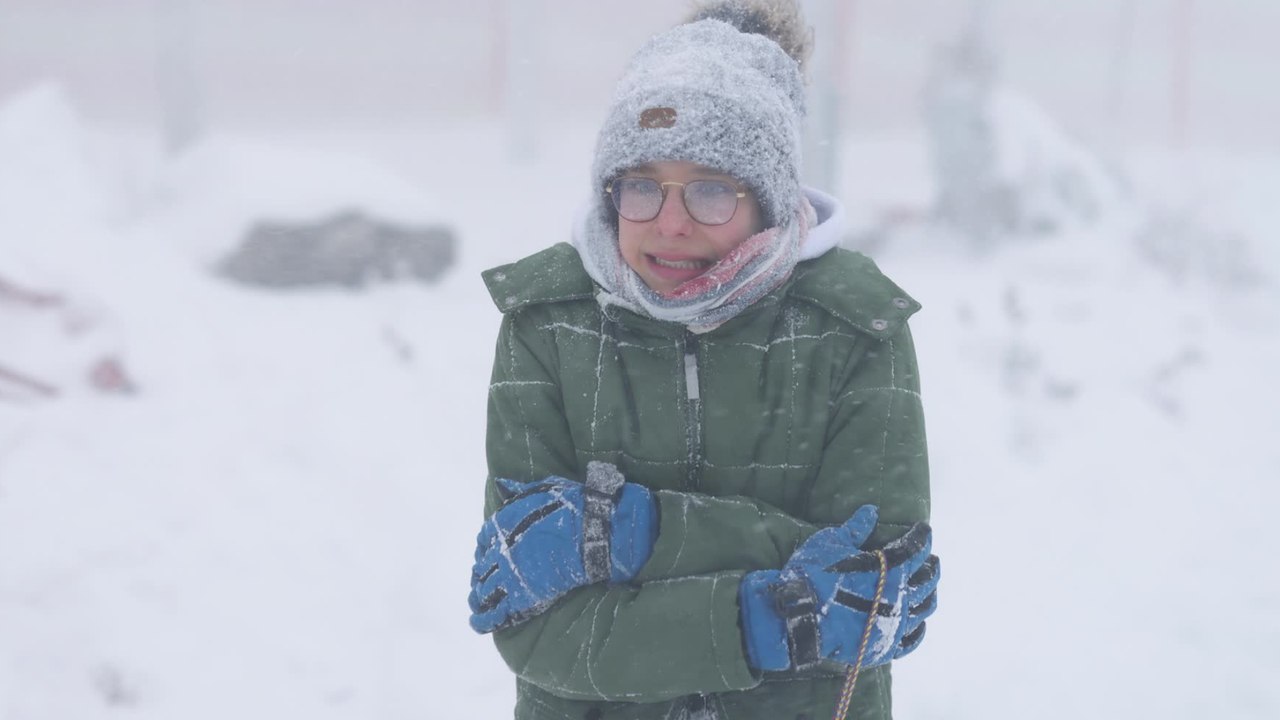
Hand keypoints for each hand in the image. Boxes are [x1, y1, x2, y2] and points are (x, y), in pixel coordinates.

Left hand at [468, 462, 656, 633]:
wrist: (590, 532)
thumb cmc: (571, 508)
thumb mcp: (541, 489)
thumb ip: (518, 492)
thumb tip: (501, 485)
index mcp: (501, 524)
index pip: (484, 539)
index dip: (484, 549)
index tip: (487, 555)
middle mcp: (499, 550)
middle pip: (482, 567)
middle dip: (481, 575)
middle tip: (482, 583)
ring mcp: (509, 574)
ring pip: (484, 591)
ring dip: (478, 598)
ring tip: (477, 605)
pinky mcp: (521, 596)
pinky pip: (496, 612)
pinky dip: (483, 620)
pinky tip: (478, 623)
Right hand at [739, 505, 938, 671]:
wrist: (795, 618)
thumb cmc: (811, 575)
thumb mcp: (830, 542)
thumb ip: (855, 528)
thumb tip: (872, 510)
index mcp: (890, 568)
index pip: (916, 547)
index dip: (922, 536)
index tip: (922, 529)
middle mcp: (900, 596)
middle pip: (928, 578)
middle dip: (931, 564)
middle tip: (930, 559)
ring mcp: (895, 624)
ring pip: (926, 607)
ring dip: (930, 593)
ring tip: (928, 587)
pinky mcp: (885, 647)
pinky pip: (913, 639)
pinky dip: (919, 628)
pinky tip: (918, 622)